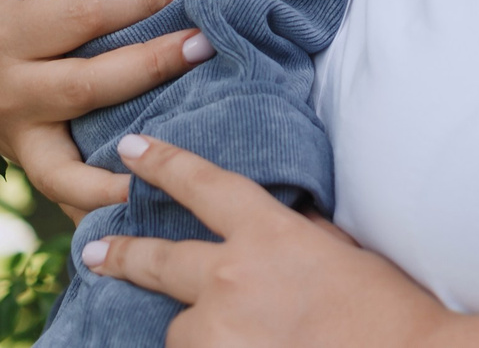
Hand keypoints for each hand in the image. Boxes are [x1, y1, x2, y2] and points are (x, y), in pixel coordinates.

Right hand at [0, 0, 216, 216]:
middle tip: (207, 42)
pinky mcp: (28, 164)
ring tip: (178, 156)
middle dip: (151, 66)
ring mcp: (17, 136)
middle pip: (89, 84)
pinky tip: (148, 206)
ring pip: (71, 165)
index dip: (137, 0)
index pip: (83, 15)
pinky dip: (100, 208)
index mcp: (5, 29)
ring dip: (125, 167)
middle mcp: (9, 88)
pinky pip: (65, 195)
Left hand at [84, 135, 452, 347]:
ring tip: (246, 338)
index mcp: (267, 234)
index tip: (132, 150)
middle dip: (121, 253)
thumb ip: (295, 235)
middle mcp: (231, 277)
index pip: (203, 185)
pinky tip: (247, 347)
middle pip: (157, 259)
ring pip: (180, 328)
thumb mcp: (340, 252)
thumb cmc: (385, 309)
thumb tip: (278, 227)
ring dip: (201, 333)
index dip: (164, 164)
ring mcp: (218, 330)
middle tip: (93, 250)